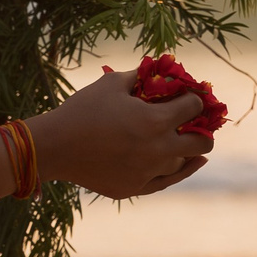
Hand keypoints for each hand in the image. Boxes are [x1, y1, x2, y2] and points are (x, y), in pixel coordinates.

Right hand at [26, 67, 212, 198]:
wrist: (52, 147)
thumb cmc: (81, 110)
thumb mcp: (111, 83)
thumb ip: (140, 75)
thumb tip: (159, 69)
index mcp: (155, 121)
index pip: (193, 107)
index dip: (195, 98)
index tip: (192, 96)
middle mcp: (158, 149)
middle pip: (202, 142)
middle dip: (204, 129)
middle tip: (199, 123)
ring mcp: (147, 172)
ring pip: (184, 161)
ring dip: (187, 149)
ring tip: (187, 139)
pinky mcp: (134, 187)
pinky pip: (168, 180)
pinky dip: (182, 170)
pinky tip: (193, 162)